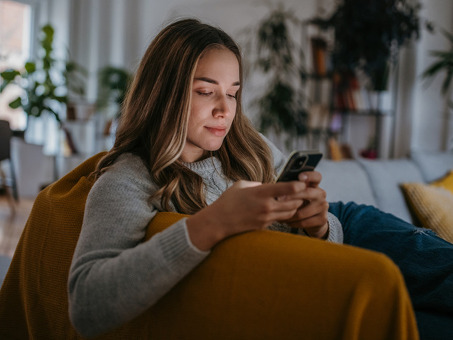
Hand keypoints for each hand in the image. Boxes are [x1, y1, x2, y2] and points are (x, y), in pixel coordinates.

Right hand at [186, 180, 306, 249]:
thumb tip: (266, 185)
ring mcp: (266, 218)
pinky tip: (281, 210)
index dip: (299, 185)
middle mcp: (266, 206)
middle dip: (299, 198)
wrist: (218, 222)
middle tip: (301, 193)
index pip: (288, 189)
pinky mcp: (264, 226)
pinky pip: (280, 219)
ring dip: (294, 207)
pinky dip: (284, 214)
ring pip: (290, 213)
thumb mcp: (241, 185)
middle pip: (294, 203)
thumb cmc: (228, 201)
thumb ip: (256, 184)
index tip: (303, 183)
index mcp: (261, 193)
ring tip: (293, 201)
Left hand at [280, 171, 328, 238]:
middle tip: (278, 200)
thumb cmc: (299, 204)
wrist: (312, 221)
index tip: (300, 177)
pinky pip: (304, 222)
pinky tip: (287, 222)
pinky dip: (293, 223)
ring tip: (279, 214)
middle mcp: (321, 194)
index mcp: (314, 185)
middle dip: (291, 197)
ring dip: (288, 215)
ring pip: (302, 211)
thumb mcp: (296, 194)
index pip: (316, 176)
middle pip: (307, 193)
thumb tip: (277, 189)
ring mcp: (323, 206)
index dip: (309, 175)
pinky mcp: (323, 219)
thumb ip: (291, 189)